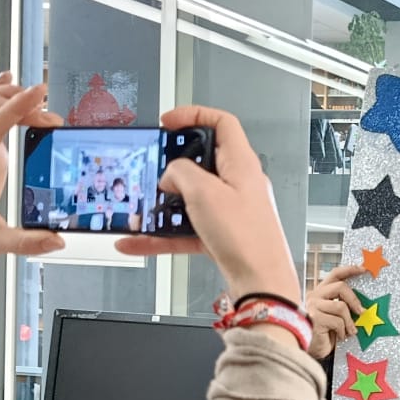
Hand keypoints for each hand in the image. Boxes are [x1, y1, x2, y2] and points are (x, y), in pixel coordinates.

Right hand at [113, 107, 300, 303]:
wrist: (261, 284)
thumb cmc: (247, 238)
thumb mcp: (205, 194)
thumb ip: (182, 173)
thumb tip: (172, 173)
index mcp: (242, 163)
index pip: (222, 123)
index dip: (194, 115)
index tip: (168, 121)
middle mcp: (239, 183)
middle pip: (201, 161)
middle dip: (172, 165)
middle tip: (151, 169)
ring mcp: (230, 210)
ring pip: (190, 198)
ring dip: (163, 204)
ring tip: (140, 210)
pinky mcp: (221, 234)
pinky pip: (186, 228)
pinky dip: (163, 234)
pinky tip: (138, 241)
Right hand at [305, 261, 365, 359]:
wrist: (309, 350)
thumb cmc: (323, 333)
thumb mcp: (334, 316)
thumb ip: (342, 305)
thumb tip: (362, 304)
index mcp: (320, 292)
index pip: (335, 274)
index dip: (350, 270)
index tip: (363, 269)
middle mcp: (314, 296)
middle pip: (340, 287)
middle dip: (354, 300)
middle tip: (361, 312)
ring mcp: (313, 307)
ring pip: (341, 306)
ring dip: (349, 322)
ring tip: (350, 331)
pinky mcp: (315, 319)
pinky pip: (337, 321)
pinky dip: (343, 331)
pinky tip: (340, 337)